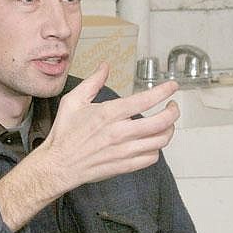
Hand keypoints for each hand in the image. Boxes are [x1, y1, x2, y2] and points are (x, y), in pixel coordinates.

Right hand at [0, 63, 178, 232]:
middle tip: (172, 107)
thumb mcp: (73, 101)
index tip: (172, 87)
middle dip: (173, 112)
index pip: (146, 99)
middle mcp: (120, 132)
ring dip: (168, 130)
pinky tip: (150, 143)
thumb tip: (105, 67)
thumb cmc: (64, 134)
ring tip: (165, 124)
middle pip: (162, 122)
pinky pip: (151, 158)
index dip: (164, 91)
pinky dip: (156, 149)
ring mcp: (124, 151)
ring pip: (160, 141)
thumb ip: (92, 82)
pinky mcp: (124, 166)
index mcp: (109, 113)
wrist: (58, 165)